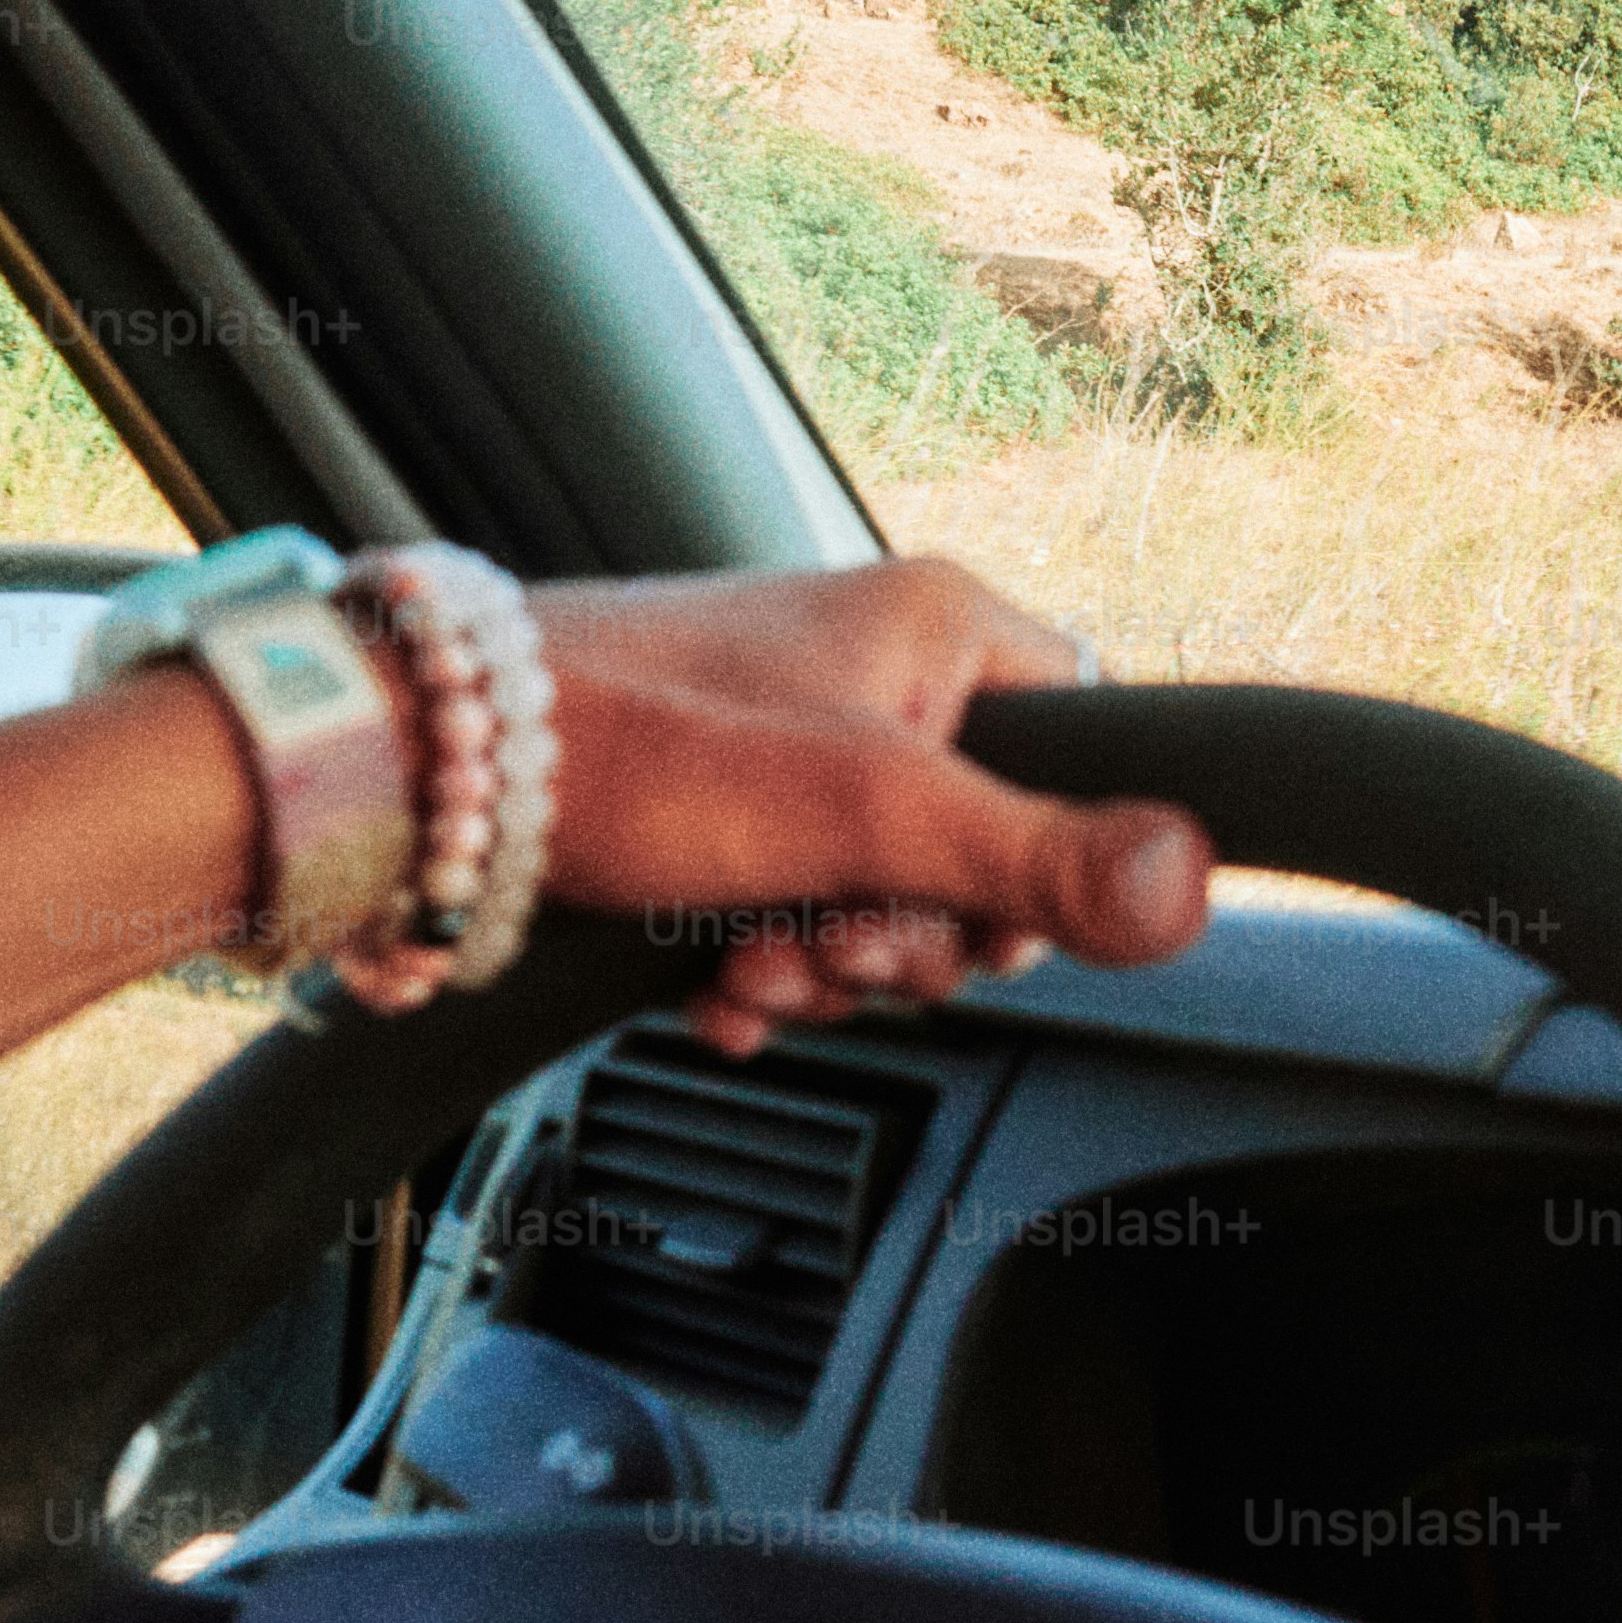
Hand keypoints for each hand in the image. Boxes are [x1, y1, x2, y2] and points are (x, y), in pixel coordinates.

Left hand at [524, 559, 1208, 1052]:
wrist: (425, 774)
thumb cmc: (629, 750)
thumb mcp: (863, 812)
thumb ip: (1035, 857)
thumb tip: (1196, 886)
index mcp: (939, 630)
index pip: (1096, 744)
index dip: (1051, 860)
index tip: (975, 912)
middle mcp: (877, 677)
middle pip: (987, 857)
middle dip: (908, 940)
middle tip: (829, 940)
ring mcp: (794, 755)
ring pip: (886, 908)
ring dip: (825, 972)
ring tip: (745, 961)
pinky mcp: (719, 826)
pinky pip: (797, 927)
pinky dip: (763, 979)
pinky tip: (712, 992)